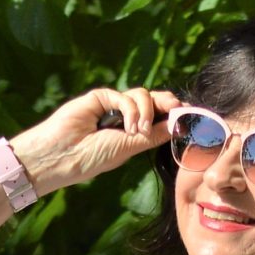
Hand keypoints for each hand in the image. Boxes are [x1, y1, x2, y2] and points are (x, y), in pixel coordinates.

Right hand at [11, 85, 178, 196]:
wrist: (63, 156)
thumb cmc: (91, 158)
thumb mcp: (129, 148)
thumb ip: (152, 134)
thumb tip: (178, 124)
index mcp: (132, 132)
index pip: (158, 117)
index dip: (174, 114)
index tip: (191, 114)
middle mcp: (124, 117)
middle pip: (153, 101)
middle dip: (168, 103)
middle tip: (178, 108)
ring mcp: (112, 106)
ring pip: (141, 95)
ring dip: (145, 111)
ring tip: (137, 131)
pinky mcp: (100, 97)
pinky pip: (123, 95)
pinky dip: (129, 109)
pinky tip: (127, 126)